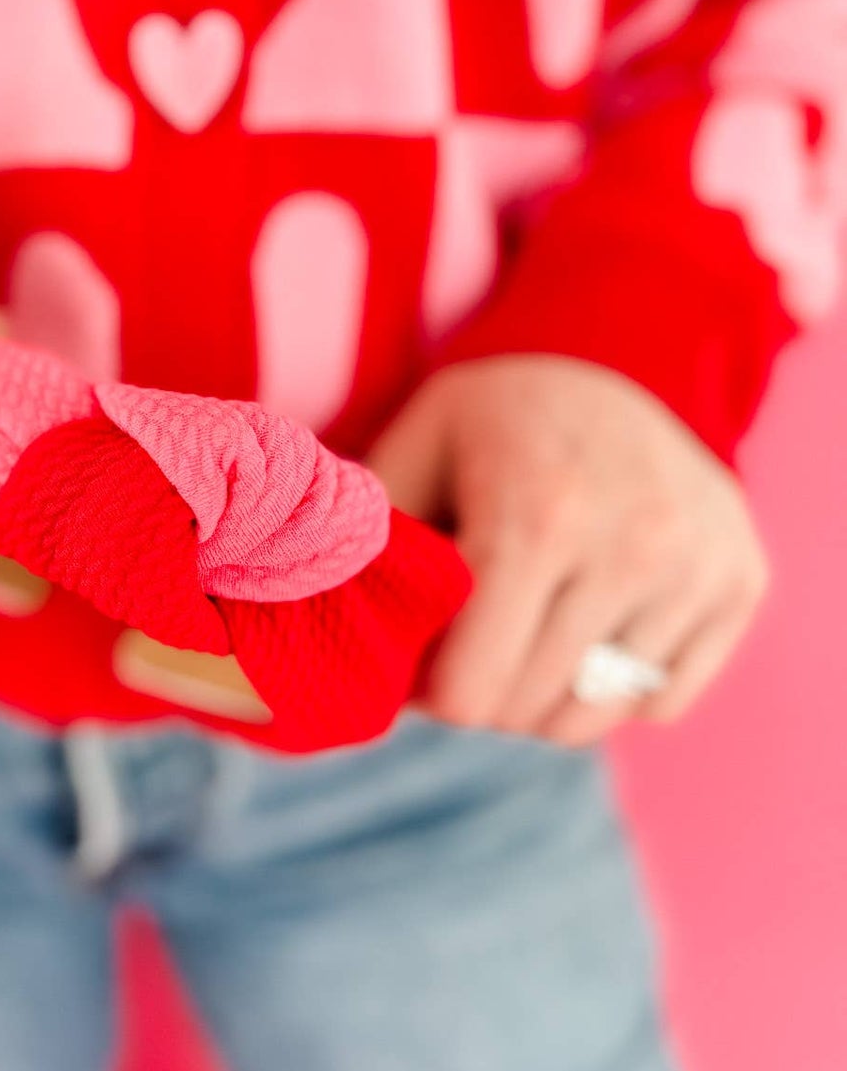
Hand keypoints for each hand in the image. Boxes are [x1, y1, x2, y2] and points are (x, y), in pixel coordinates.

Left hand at [366, 356, 768, 744]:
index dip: (434, 689)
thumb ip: (367, 539)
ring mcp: (696, 567)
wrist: (622, 354)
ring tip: (526, 634)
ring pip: (595, 717)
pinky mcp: (742, 582)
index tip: (427, 652)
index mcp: (536, 516)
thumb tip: (327, 623)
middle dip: (484, 693)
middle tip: (471, 641)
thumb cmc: (497, 419)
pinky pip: (661, 702)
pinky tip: (593, 623)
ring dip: (546, 698)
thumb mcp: (414, 449)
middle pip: (528, 712)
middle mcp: (631, 546)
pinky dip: (617, 686)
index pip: (472, 691)